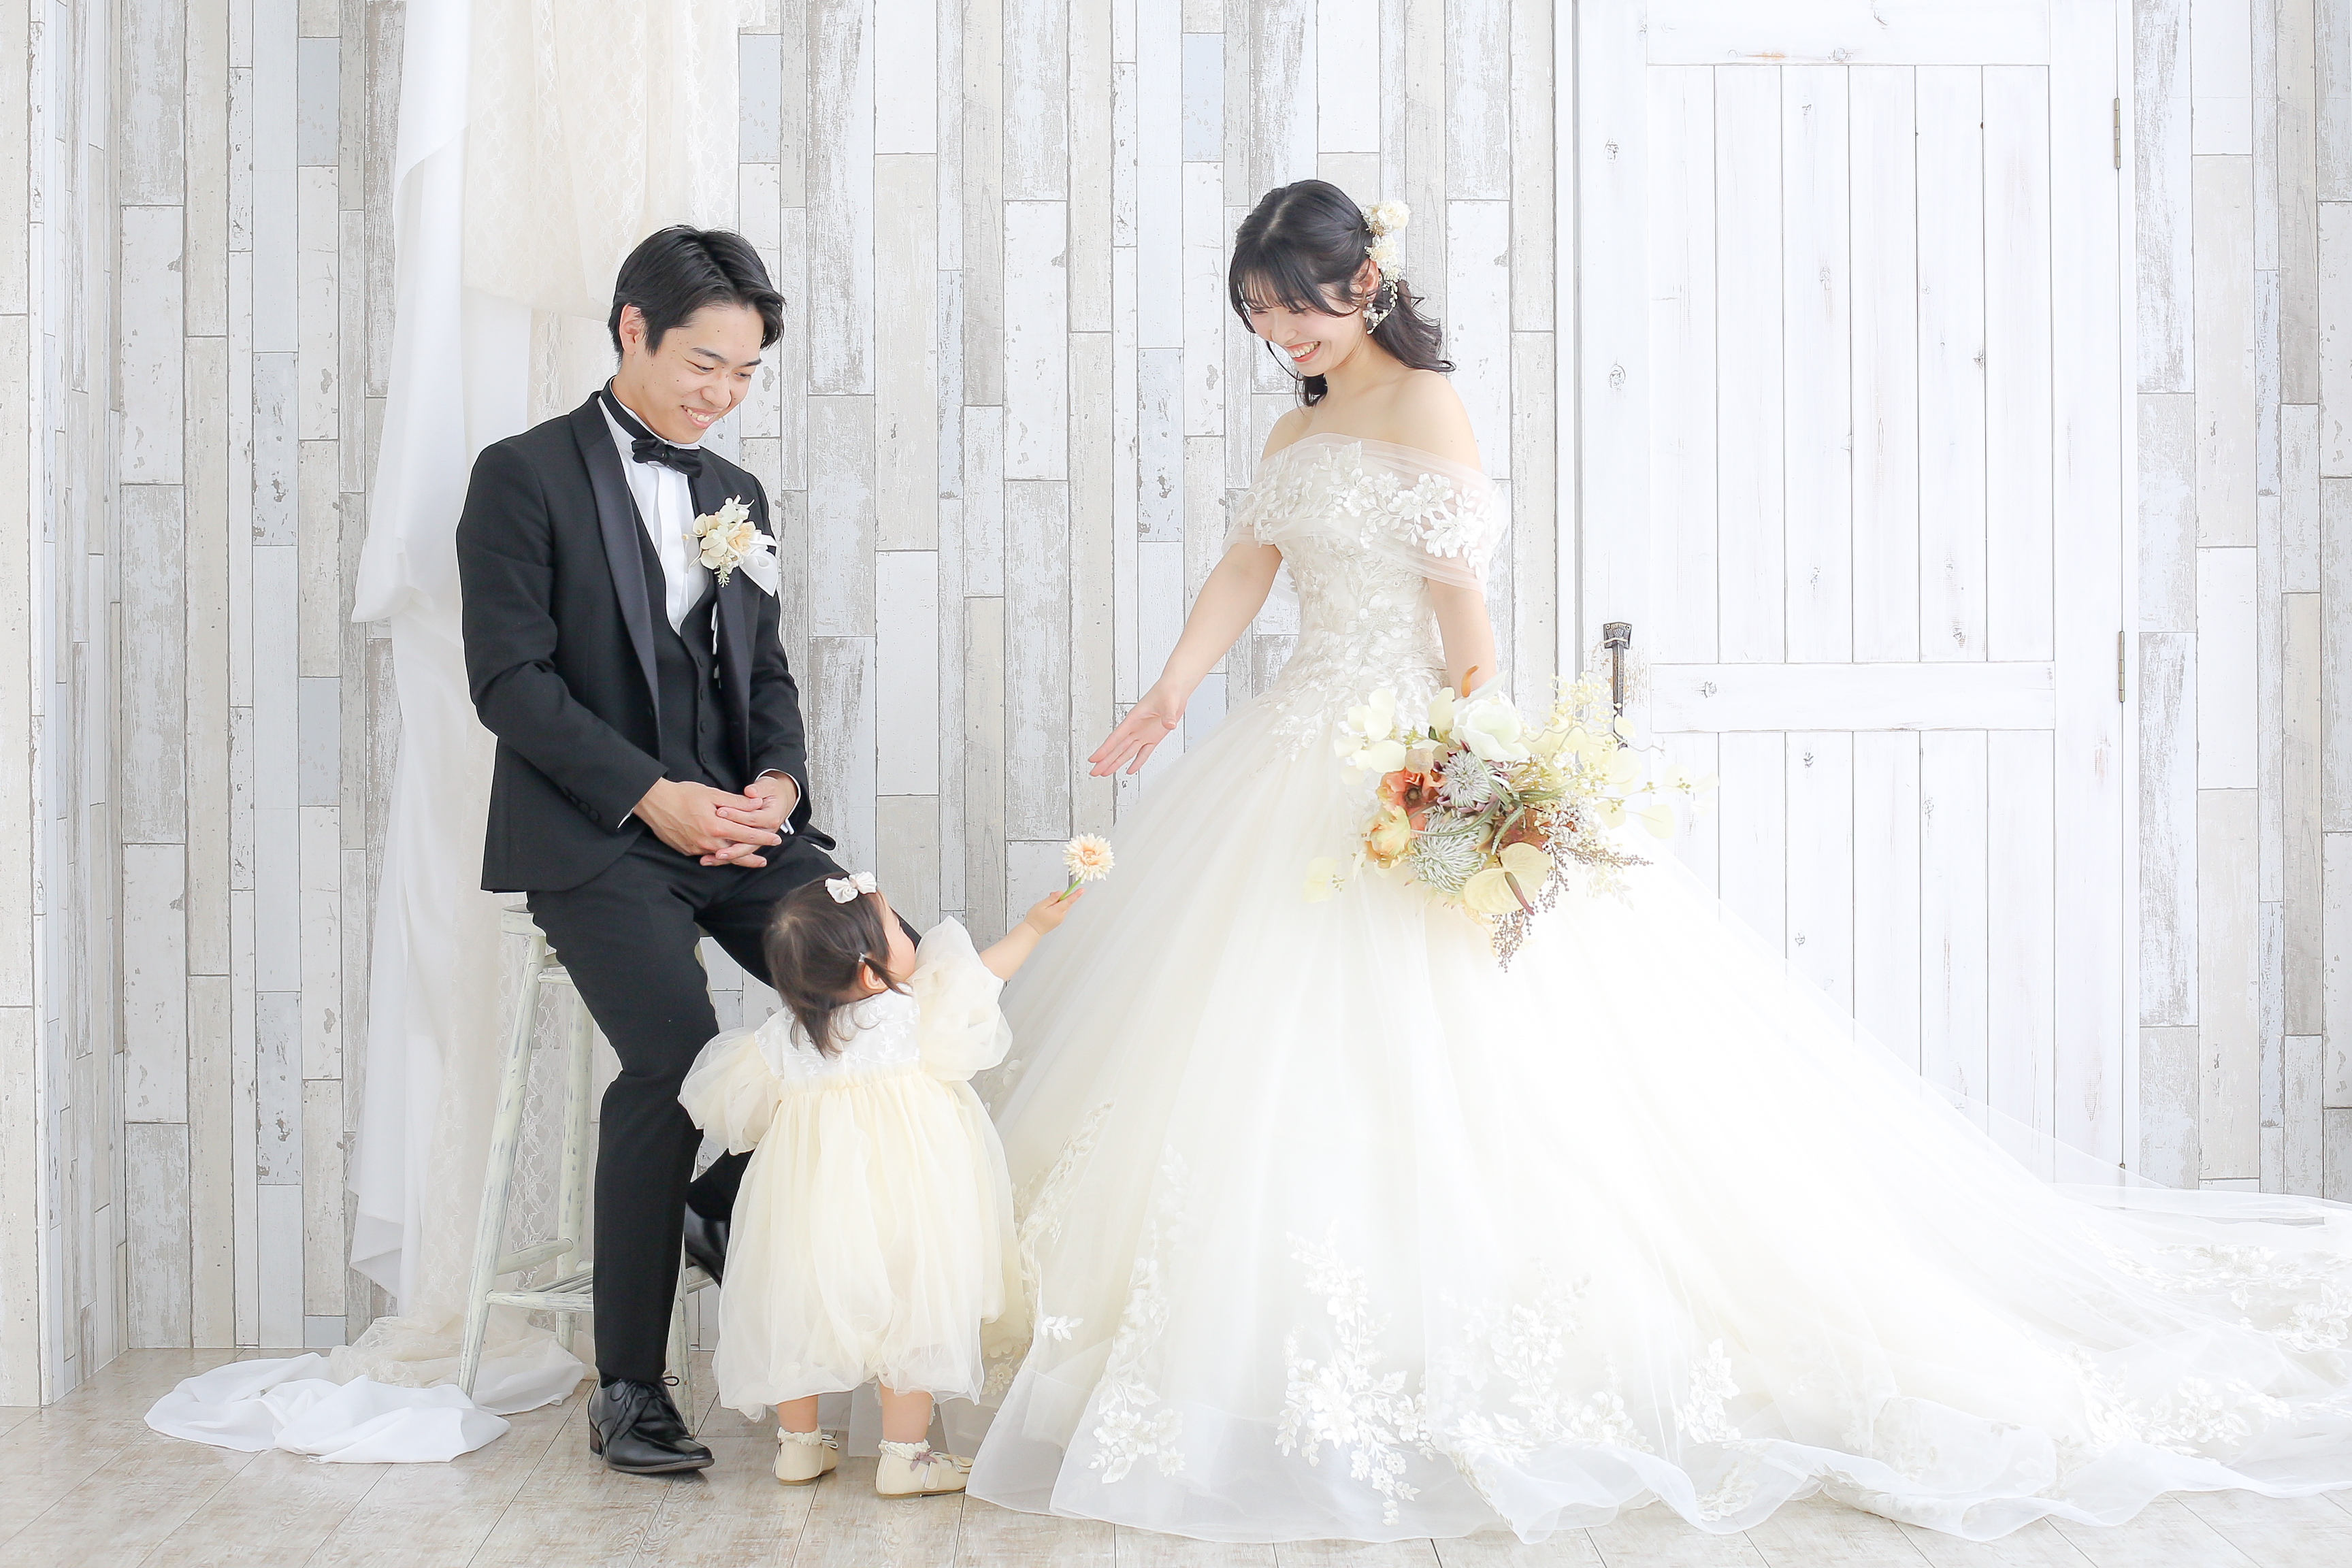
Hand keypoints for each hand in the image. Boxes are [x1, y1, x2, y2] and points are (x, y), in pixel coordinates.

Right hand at [633, 778, 783, 865]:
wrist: (654, 802)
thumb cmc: (683, 794)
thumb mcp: (712, 794)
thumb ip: (737, 802)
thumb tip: (757, 803)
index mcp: (717, 827)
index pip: (747, 835)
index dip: (763, 838)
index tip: (776, 840)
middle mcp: (708, 842)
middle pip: (736, 852)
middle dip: (752, 856)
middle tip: (764, 861)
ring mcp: (696, 848)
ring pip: (721, 857)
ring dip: (736, 859)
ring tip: (749, 862)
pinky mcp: (686, 851)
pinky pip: (706, 855)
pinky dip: (717, 856)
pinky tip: (723, 856)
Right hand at [1018, 888, 1083, 935]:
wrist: (1032, 930)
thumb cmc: (1034, 918)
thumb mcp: (1041, 905)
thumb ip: (1052, 898)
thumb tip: (1060, 893)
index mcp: (1057, 911)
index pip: (1069, 901)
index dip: (1076, 894)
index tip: (1081, 890)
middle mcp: (1061, 916)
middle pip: (1066, 903)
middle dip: (1061, 897)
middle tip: (1051, 896)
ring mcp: (1060, 919)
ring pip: (1063, 907)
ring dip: (1058, 903)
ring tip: (1046, 904)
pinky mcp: (1058, 921)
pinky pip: (1060, 911)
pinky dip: (1056, 908)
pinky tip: (1048, 909)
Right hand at [1089, 685, 1186, 776]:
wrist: (1174, 689)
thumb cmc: (1167, 691)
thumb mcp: (1168, 702)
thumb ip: (1167, 715)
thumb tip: (1168, 724)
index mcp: (1134, 718)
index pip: (1116, 737)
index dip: (1104, 749)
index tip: (1094, 758)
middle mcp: (1136, 728)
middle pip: (1117, 748)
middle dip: (1105, 761)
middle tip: (1094, 772)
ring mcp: (1143, 734)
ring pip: (1126, 752)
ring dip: (1116, 763)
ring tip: (1105, 773)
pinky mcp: (1153, 737)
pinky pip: (1143, 753)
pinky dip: (1137, 762)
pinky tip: (1129, 770)